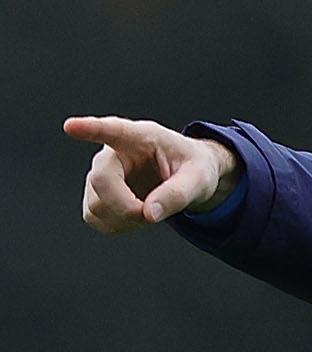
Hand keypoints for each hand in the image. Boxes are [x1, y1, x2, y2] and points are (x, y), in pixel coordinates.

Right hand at [67, 116, 239, 232]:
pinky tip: (137, 217)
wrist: (188, 175)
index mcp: (140, 137)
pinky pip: (95, 218)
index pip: (112, 130)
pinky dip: (118, 225)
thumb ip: (177, 194)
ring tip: (151, 209)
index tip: (71, 126)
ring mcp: (100, 175)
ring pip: (95, 205)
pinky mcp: (96, 195)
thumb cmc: (193, 167)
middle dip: (126, 206)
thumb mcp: (199, 178)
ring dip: (125, 219)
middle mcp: (112, 154)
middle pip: (101, 181)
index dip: (90, 129)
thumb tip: (147, 214)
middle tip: (153, 214)